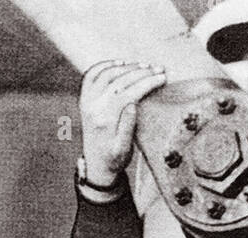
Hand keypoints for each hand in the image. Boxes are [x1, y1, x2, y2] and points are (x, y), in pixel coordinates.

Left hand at [80, 60, 166, 186]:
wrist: (96, 165)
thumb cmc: (114, 159)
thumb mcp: (124, 149)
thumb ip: (127, 127)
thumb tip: (133, 104)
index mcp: (105, 120)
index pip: (128, 93)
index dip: (147, 83)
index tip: (162, 77)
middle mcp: (93, 108)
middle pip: (118, 81)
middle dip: (141, 72)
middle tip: (159, 69)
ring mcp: (87, 102)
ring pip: (106, 74)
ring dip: (127, 67)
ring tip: (145, 66)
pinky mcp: (85, 99)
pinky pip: (91, 75)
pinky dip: (105, 65)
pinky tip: (120, 63)